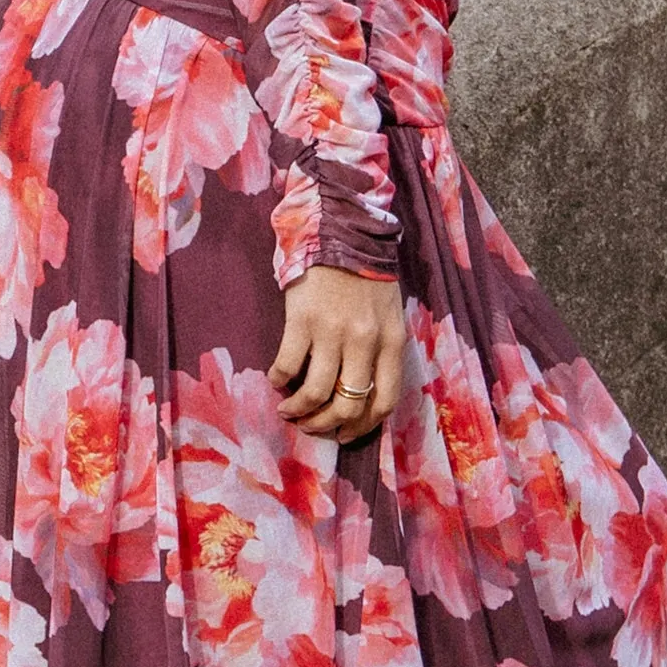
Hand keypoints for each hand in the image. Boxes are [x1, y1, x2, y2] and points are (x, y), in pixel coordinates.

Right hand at [271, 270, 404, 451]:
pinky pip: (288, 365)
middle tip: (312, 426)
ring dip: (300, 410)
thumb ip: (382, 351)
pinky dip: (279, 379)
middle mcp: (364, 343)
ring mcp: (332, 333)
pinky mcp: (302, 321)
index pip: (383, 402)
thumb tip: (361, 389)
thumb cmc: (367, 276)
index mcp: (391, 343)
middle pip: (348, 404)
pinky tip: (276, 379)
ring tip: (288, 411)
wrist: (341, 234)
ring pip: (316, 392)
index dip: (362, 427)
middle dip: (326, 424)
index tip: (345, 432)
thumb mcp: (389, 316)